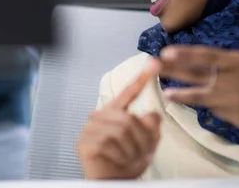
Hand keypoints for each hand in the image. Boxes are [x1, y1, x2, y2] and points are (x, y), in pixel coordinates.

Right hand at [77, 60, 161, 179]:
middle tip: (139, 153)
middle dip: (142, 140)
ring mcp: (90, 129)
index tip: (154, 63)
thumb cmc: (126, 164)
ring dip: (133, 150)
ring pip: (123, 131)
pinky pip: (111, 143)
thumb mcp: (147, 144)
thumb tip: (152, 114)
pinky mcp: (85, 142)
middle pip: (131, 118)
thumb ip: (151, 127)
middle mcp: (100, 117)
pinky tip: (116, 161)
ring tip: (128, 158)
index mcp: (114, 113)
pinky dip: (121, 156)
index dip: (142, 78)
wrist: (113, 184)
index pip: (129, 93)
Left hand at [158, 45, 238, 132]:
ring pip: (200, 96)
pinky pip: (214, 111)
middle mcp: (232, 79)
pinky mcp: (234, 117)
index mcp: (235, 61)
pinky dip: (208, 107)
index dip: (184, 54)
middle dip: (172, 71)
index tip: (165, 52)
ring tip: (167, 94)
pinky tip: (210, 105)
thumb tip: (190, 60)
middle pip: (196, 74)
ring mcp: (232, 99)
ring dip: (181, 95)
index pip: (205, 55)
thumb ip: (220, 62)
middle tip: (153, 67)